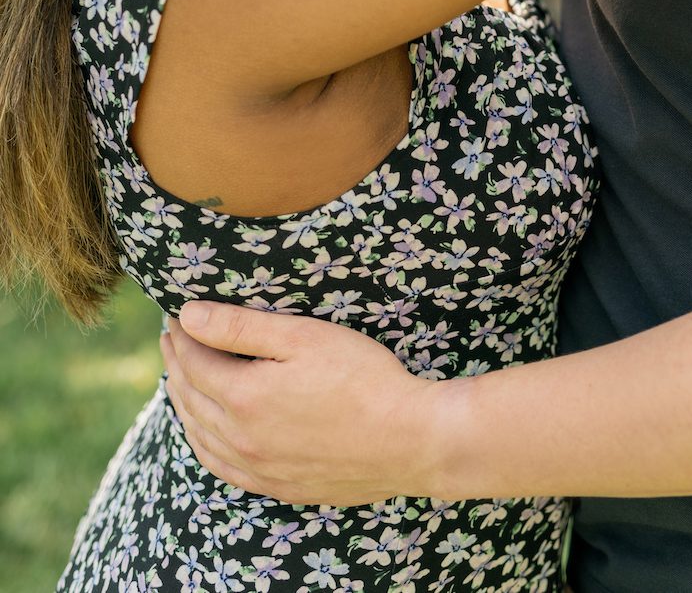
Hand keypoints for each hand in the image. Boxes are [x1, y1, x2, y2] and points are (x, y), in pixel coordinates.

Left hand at [161, 302, 438, 503]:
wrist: (409, 439)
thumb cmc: (361, 378)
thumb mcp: (302, 337)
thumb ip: (240, 327)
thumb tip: (188, 316)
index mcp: (243, 397)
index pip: (194, 361)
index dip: (183, 334)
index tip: (177, 314)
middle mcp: (241, 439)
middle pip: (190, 398)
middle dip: (176, 363)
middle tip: (172, 338)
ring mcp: (258, 468)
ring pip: (200, 435)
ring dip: (183, 403)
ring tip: (180, 378)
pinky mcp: (278, 486)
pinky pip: (221, 467)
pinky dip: (203, 443)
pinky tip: (206, 433)